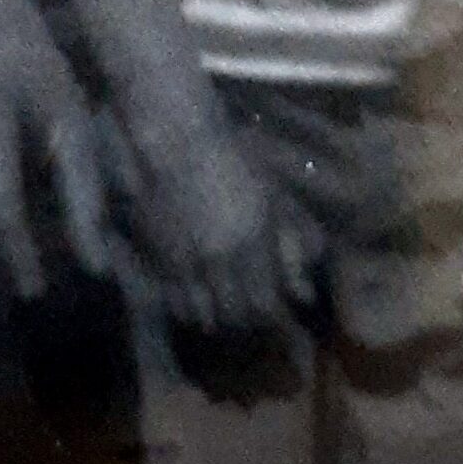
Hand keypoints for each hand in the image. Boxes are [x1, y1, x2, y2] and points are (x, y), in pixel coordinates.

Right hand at [131, 120, 311, 336]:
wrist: (179, 142)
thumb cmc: (234, 164)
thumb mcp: (272, 201)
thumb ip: (289, 250)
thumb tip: (304, 295)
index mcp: (254, 241)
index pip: (264, 306)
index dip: (269, 317)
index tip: (270, 311)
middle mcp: (220, 257)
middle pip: (234, 316)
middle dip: (243, 321)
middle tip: (245, 312)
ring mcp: (187, 260)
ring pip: (202, 316)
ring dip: (213, 318)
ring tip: (218, 308)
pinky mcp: (158, 257)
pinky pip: (173, 302)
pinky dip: (186, 308)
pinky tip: (193, 298)